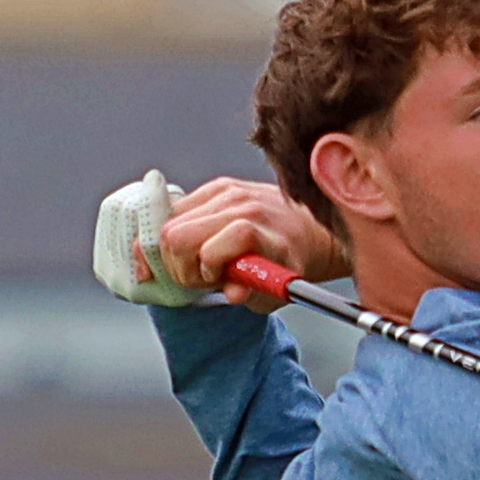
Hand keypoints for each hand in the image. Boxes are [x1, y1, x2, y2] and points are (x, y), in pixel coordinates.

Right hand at [157, 178, 348, 313]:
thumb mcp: (277, 290)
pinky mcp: (219, 185)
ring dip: (176, 249)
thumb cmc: (289, 263)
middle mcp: (243, 206)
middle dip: (179, 264)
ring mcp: (229, 191)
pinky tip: (198, 242)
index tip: (214, 280)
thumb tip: (232, 294)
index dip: (203, 270)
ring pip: (170, 222)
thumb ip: (253, 294)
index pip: (210, 249)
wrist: (308, 230)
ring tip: (200, 260)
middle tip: (199, 275)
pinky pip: (178, 209)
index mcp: (261, 233)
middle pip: (176, 235)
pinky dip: (179, 230)